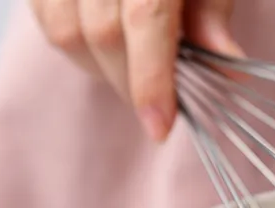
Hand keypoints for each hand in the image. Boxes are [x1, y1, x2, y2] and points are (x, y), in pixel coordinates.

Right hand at [30, 0, 242, 140]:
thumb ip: (213, 13)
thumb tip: (228, 66)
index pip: (144, 19)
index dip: (152, 80)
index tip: (161, 128)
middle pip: (103, 33)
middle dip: (131, 84)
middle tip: (158, 108)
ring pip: (66, 32)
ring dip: (102, 70)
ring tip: (133, 77)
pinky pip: (46, 18)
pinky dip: (76, 46)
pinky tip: (105, 51)